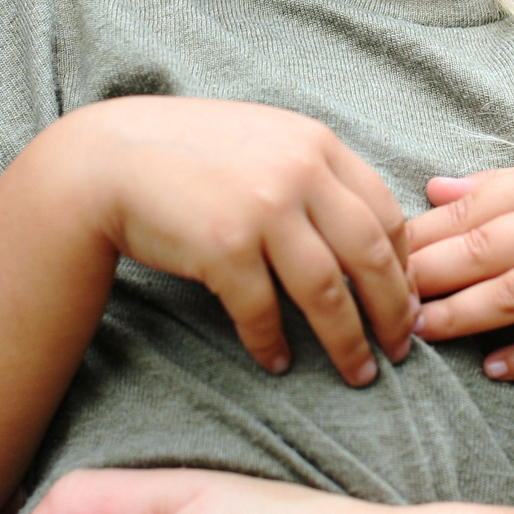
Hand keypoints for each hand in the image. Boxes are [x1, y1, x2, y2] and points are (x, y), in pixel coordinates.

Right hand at [42, 96, 416, 384]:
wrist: (107, 160)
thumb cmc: (189, 156)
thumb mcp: (265, 140)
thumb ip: (314, 173)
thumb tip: (368, 236)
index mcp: (316, 144)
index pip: (386, 212)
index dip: (404, 265)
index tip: (407, 300)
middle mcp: (298, 172)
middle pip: (372, 255)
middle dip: (393, 311)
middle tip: (401, 348)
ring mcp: (262, 210)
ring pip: (328, 292)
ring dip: (348, 341)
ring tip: (359, 372)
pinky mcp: (223, 248)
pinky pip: (264, 311)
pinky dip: (274, 343)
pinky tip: (278, 363)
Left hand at [405, 154, 513, 379]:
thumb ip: (503, 187)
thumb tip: (431, 189)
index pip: (477, 207)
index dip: (424, 236)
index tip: (381, 260)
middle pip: (489, 248)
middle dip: (430, 276)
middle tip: (385, 301)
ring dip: (464, 315)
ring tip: (422, 332)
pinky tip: (494, 368)